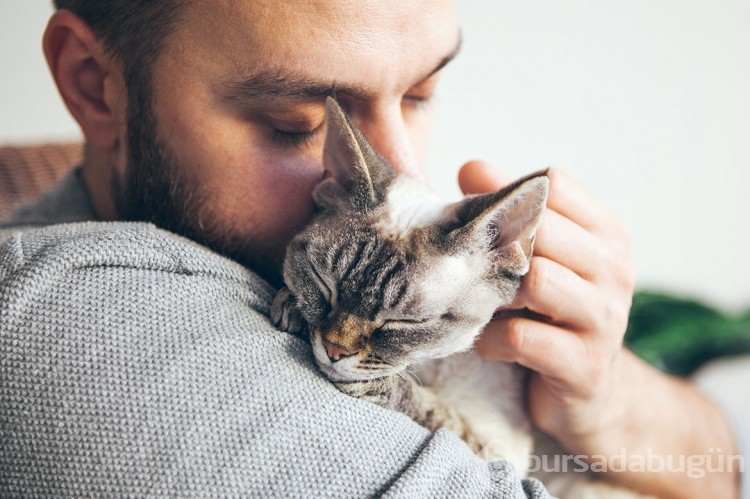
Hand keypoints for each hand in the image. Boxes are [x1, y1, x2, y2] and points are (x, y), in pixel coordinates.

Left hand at [459, 160, 635, 448]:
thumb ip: (510, 211)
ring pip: (536, 280)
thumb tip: (471, 168)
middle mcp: (615, 270)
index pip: (554, 184)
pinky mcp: (586, 367)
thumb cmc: (552, 315)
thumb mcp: (540, 258)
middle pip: (542, 227)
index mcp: (607, 234)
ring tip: (483, 305)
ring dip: (494, 293)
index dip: (507, 193)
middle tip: (470, 265)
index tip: (478, 214)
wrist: (591, 395)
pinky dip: (491, 339)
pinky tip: (489, 342)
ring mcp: (606, 320)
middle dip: (497, 244)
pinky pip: (522, 337)